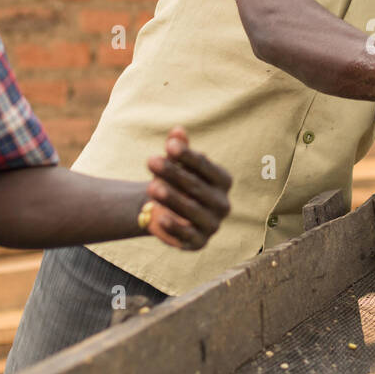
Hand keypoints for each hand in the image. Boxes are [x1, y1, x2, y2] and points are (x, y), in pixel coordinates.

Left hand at [141, 127, 231, 250]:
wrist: (163, 210)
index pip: (206, 166)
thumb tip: (177, 131)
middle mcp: (223, 203)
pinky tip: (159, 217)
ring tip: (151, 187)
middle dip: (173, 174)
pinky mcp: (199, 243)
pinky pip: (187, 235)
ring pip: (192, 210)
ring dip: (171, 198)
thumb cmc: (174, 181)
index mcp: (223, 181)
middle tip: (151, 161)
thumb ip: (178, 150)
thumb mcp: (175, 163)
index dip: (187, 156)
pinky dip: (174, 228)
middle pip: (197, 187)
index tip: (168, 145)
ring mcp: (213, 224)